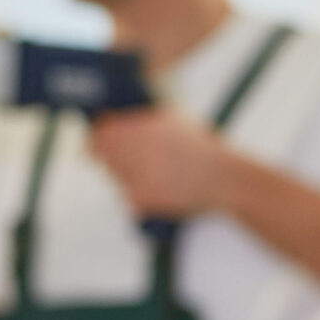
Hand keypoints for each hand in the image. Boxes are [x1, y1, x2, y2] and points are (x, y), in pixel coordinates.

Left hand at [87, 106, 232, 218]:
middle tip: (131, 160)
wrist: (222, 179)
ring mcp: (140, 177)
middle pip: (104, 155)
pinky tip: (160, 187)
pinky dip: (138, 193)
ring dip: (126, 175)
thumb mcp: (171, 121)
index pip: (103, 132)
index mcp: (145, 128)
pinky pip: (127, 195)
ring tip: (155, 172)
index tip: (97, 140)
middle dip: (110, 157)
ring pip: (115, 176)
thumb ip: (139, 119)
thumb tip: (106, 119)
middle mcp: (140, 151)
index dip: (97, 136)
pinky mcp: (143, 200)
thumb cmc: (198, 148)